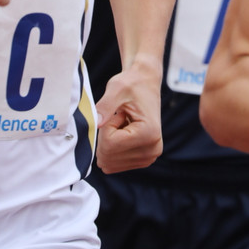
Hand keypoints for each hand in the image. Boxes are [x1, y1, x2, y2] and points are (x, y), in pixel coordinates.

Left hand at [95, 58, 162, 173]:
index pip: (109, 144)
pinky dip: (113, 148)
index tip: (118, 113)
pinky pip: (115, 164)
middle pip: (109, 156)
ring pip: (110, 162)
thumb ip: (105, 106)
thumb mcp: (117, 89)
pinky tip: (124, 133)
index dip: (105, 127)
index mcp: (149, 133)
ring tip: (123, 124)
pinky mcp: (144, 160)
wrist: (145, 84)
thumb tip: (95, 124)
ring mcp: (149, 157)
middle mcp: (153, 149)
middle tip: (119, 118)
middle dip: (105, 136)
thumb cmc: (131, 84)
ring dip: (109, 142)